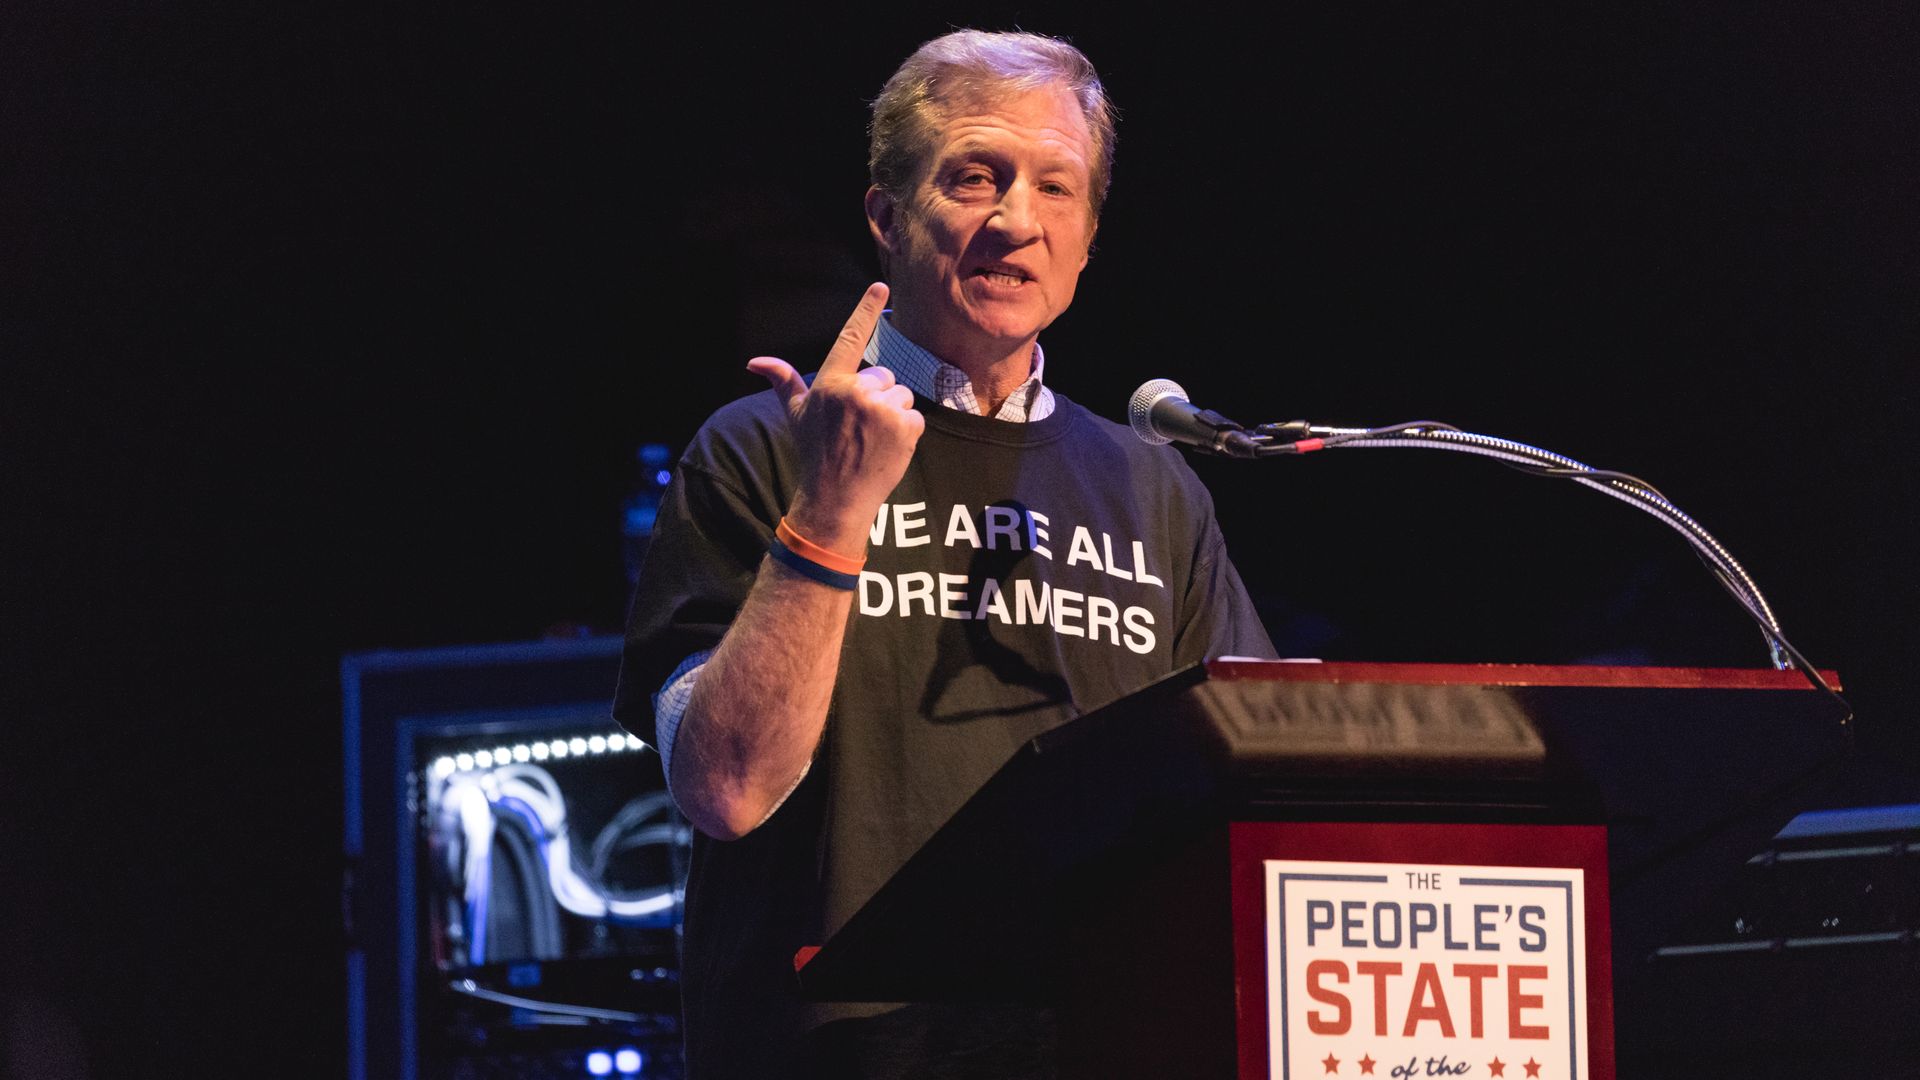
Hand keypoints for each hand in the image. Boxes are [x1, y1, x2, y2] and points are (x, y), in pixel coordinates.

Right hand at [748, 282, 924, 556]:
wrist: (836, 497)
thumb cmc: (815, 452)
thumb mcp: (796, 415)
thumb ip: (783, 382)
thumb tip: (755, 362)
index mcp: (830, 383)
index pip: (850, 338)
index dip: (865, 309)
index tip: (880, 285)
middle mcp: (857, 391)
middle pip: (884, 376)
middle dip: (877, 397)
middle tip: (859, 427)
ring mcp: (883, 408)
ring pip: (902, 396)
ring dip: (893, 414)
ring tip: (872, 439)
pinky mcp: (905, 426)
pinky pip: (915, 416)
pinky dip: (906, 432)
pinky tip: (887, 448)